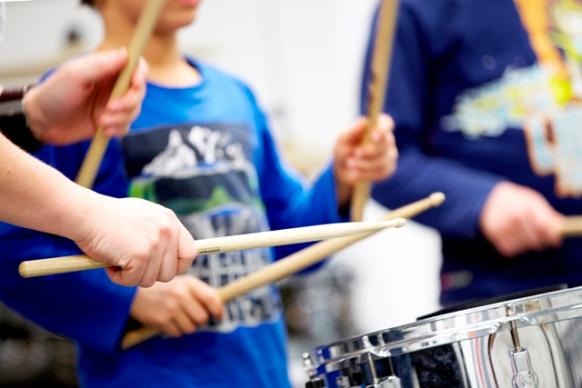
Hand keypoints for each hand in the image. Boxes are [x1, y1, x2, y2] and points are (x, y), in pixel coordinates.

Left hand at [23, 48, 147, 144]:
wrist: (42, 122)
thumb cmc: (54, 94)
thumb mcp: (74, 75)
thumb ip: (101, 64)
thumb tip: (126, 55)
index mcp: (107, 68)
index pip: (136, 65)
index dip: (141, 74)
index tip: (135, 84)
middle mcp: (113, 85)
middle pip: (139, 90)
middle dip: (128, 102)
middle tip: (110, 108)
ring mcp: (113, 104)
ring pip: (134, 110)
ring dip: (120, 118)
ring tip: (101, 121)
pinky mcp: (111, 121)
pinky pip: (127, 126)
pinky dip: (117, 129)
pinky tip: (102, 130)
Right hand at [72, 194, 196, 286]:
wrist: (85, 213)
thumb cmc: (108, 217)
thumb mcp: (144, 218)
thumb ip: (160, 234)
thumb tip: (172, 257)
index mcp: (170, 220)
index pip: (190, 253)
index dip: (178, 266)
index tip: (163, 269)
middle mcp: (167, 231)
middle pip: (170, 273)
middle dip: (149, 274)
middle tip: (130, 263)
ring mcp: (155, 244)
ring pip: (151, 280)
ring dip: (132, 275)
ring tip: (118, 258)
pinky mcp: (141, 256)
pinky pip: (133, 281)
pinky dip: (118, 277)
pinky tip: (110, 262)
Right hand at [130, 276, 223, 336]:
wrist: (135, 292)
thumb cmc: (164, 288)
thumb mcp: (183, 282)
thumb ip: (200, 292)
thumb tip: (218, 306)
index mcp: (189, 284)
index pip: (212, 299)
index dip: (218, 310)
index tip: (218, 317)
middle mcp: (181, 295)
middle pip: (202, 318)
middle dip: (201, 321)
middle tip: (194, 318)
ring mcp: (170, 308)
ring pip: (191, 328)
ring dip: (187, 326)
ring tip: (179, 318)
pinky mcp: (161, 321)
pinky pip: (177, 333)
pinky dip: (176, 330)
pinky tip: (169, 321)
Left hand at [333, 114, 396, 205]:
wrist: (344, 169)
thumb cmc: (344, 149)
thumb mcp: (343, 141)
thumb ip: (352, 132)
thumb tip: (364, 121)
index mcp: (377, 127)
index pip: (386, 123)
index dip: (383, 129)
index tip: (373, 136)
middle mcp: (387, 139)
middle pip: (387, 143)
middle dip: (370, 150)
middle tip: (355, 153)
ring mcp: (390, 154)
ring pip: (384, 160)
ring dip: (365, 164)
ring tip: (350, 164)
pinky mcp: (388, 168)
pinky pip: (381, 172)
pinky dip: (366, 174)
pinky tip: (355, 173)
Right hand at [480, 181, 562, 256]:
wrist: (486, 200)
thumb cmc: (514, 200)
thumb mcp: (532, 201)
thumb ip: (547, 214)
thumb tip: (561, 228)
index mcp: (528, 208)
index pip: (546, 229)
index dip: (552, 236)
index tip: (553, 238)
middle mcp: (516, 218)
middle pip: (536, 241)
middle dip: (538, 240)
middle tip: (534, 233)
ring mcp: (504, 228)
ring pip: (524, 247)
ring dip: (525, 243)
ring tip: (519, 232)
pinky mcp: (494, 237)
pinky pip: (511, 250)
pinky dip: (513, 246)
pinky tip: (510, 235)